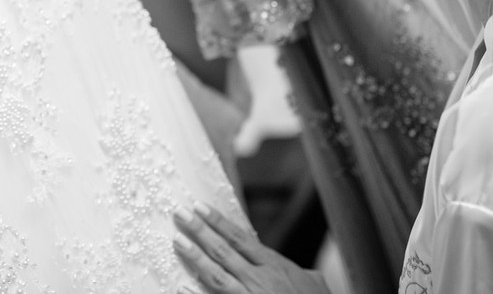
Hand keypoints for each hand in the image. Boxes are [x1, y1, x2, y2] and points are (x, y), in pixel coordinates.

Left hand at [173, 203, 330, 293]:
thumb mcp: (315, 285)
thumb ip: (306, 276)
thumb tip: (308, 275)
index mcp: (274, 266)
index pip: (240, 238)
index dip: (218, 222)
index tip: (200, 206)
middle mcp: (260, 280)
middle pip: (224, 252)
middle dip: (200, 231)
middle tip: (180, 214)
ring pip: (217, 276)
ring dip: (195, 257)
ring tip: (178, 241)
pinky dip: (197, 293)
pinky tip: (181, 286)